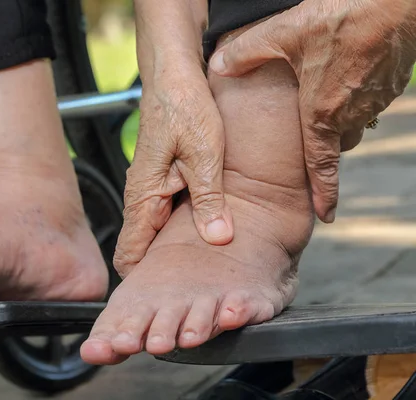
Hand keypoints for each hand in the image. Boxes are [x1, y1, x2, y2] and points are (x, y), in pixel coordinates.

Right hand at [114, 77, 233, 275]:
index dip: (141, 281)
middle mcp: (140, 197)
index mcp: (143, 197)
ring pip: (155, 234)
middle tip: (190, 290)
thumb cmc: (185, 108)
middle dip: (160, 272)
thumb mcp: (205, 155)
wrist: (174, 77)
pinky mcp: (160, 180)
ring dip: (171, 252)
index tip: (164, 297)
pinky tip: (205, 232)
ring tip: (201, 270)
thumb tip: (218, 238)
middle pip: (141, 250)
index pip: (128, 254)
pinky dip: (179, 230)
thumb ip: (210, 199)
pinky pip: (164, 215)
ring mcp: (149, 189)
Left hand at [210, 0, 415, 221]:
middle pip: (335, 142)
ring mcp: (375, 99)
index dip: (324, 193)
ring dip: (338, 119)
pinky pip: (369, 101)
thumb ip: (246, 53)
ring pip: (353, 122)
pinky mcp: (391, 83)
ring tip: (325, 101)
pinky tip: (346, 75)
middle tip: (311, 136)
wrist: (395, 0)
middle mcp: (351, 112)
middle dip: (323, 145)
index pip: (322, 165)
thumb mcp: (283, 33)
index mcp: (322, 112)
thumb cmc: (340, 16)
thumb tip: (218, 65)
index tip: (325, 215)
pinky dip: (355, 97)